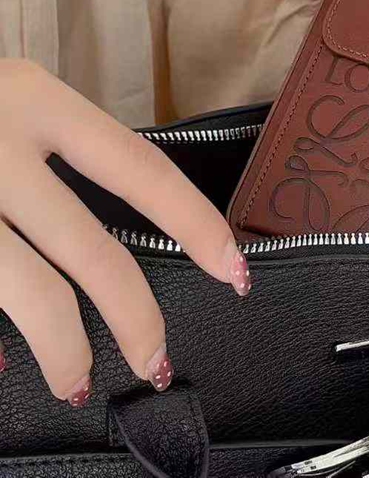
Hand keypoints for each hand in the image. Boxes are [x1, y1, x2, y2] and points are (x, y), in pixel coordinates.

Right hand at [0, 61, 249, 406]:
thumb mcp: (9, 100)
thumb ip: (59, 154)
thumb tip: (107, 251)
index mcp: (37, 101)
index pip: (142, 170)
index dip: (195, 224)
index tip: (232, 268)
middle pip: (91, 252)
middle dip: (137, 316)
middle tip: (159, 360)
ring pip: (29, 295)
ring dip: (65, 351)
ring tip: (78, 381)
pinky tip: (5, 362)